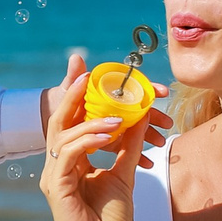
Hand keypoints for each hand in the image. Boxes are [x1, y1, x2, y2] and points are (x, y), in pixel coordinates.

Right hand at [40, 51, 158, 220]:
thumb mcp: (124, 175)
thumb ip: (127, 147)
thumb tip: (137, 117)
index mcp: (71, 163)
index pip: (71, 122)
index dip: (75, 95)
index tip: (82, 68)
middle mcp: (58, 167)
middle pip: (60, 121)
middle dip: (71, 92)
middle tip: (83, 68)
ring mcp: (54, 176)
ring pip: (63, 134)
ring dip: (89, 118)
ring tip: (116, 112)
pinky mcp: (56, 187)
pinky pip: (70, 153)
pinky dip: (89, 139)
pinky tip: (110, 132)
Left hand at [40, 65, 172, 155]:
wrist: (54, 125)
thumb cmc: (62, 106)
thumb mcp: (66, 93)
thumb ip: (73, 79)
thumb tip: (75, 57)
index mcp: (109, 94)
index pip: (133, 88)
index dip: (149, 88)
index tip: (161, 92)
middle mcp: (114, 108)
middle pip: (139, 110)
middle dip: (155, 115)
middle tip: (167, 123)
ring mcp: (114, 126)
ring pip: (138, 130)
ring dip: (150, 136)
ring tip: (159, 143)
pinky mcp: (112, 142)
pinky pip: (128, 150)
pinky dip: (138, 157)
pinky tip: (147, 163)